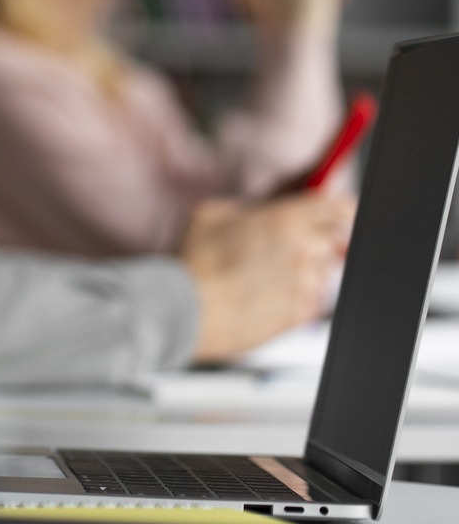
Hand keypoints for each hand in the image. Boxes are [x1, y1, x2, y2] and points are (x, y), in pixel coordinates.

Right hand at [182, 191, 354, 362]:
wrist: (183, 309)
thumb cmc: (191, 260)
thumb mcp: (211, 212)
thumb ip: (252, 207)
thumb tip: (270, 210)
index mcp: (285, 220)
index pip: (341, 208)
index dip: (341, 210)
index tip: (336, 214)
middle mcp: (303, 252)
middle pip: (337, 241)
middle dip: (319, 242)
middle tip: (286, 248)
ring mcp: (305, 286)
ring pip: (323, 272)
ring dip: (305, 271)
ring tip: (265, 276)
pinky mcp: (301, 316)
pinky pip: (311, 301)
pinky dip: (295, 297)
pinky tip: (263, 295)